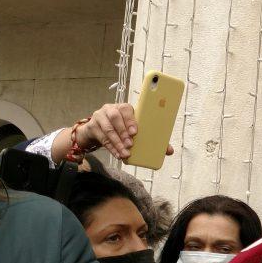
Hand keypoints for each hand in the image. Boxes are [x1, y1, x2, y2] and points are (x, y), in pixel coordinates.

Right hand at [57, 103, 173, 160]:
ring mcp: (99, 116)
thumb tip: (169, 150)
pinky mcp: (92, 126)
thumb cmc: (121, 129)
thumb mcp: (134, 131)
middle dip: (123, 132)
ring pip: (108, 129)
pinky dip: (110, 147)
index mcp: (124, 108)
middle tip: (131, 145)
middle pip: (115, 118)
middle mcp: (110, 109)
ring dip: (117, 142)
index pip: (127, 109)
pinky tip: (117, 154)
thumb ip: (151, 138)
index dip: (131, 120)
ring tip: (125, 153)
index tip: (135, 132)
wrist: (97, 131)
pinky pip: (101, 137)